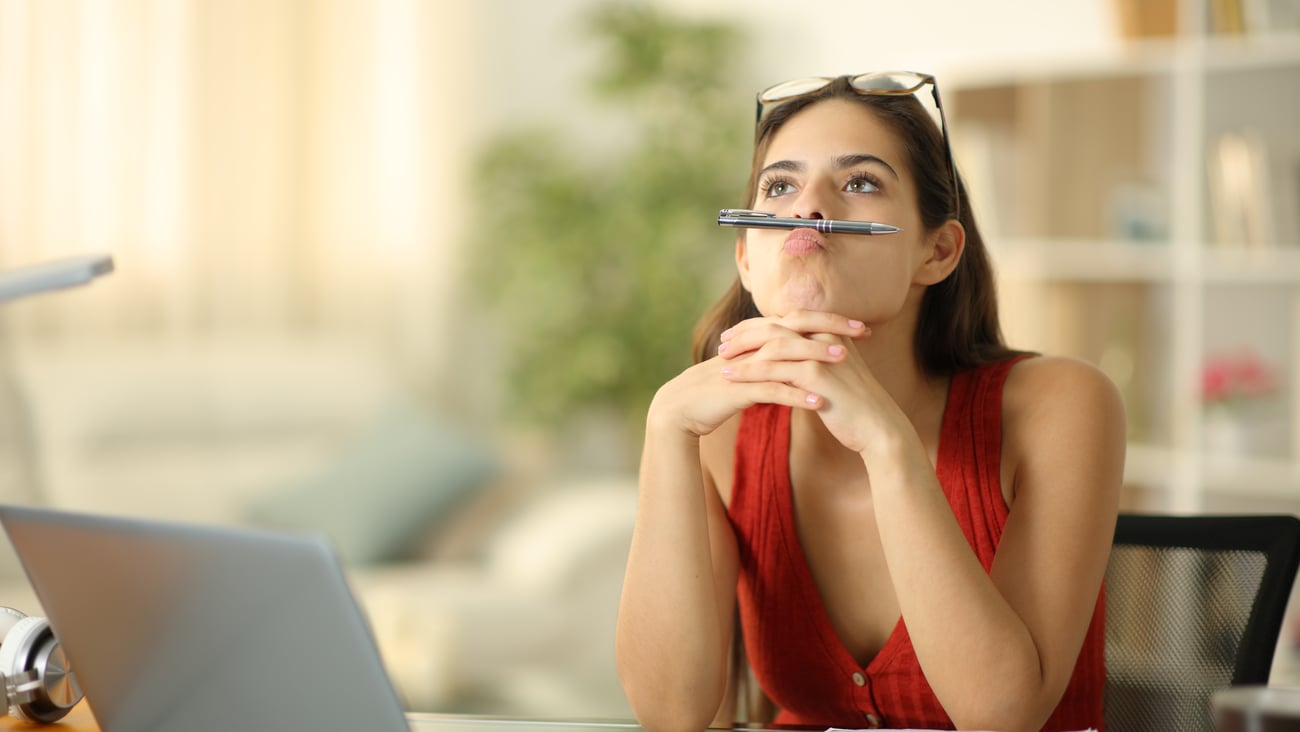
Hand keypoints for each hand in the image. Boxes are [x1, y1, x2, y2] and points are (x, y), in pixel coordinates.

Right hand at [646, 311, 866, 438]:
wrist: (680, 409)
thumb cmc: (717, 392)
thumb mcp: (749, 373)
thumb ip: (773, 364)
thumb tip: (801, 362)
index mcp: (757, 341)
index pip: (797, 322)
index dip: (829, 320)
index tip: (860, 326)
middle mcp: (752, 347)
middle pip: (795, 329)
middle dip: (829, 328)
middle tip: (862, 331)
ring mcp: (744, 367)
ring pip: (784, 356)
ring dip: (815, 357)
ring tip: (845, 360)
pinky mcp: (737, 390)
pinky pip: (770, 390)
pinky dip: (794, 395)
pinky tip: (817, 402)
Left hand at [716, 310, 905, 454]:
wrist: (879, 428)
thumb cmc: (855, 407)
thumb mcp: (835, 377)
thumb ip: (815, 362)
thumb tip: (790, 361)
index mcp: (830, 333)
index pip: (787, 320)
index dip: (759, 325)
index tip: (736, 335)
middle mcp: (826, 336)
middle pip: (776, 325)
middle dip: (746, 332)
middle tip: (723, 343)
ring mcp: (821, 353)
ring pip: (772, 344)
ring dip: (743, 351)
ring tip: (721, 360)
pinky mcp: (817, 374)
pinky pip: (774, 369)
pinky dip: (749, 372)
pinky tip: (731, 378)